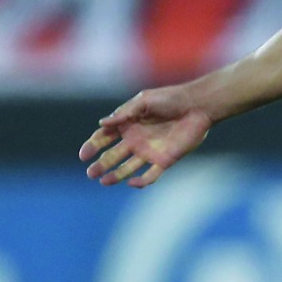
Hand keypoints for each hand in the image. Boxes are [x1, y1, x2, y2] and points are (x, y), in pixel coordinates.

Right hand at [79, 86, 211, 187]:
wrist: (198, 106)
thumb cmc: (171, 99)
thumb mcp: (145, 101)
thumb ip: (124, 113)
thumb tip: (102, 123)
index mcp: (128, 124)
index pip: (105, 137)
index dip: (93, 145)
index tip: (84, 155)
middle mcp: (136, 139)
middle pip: (113, 155)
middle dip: (100, 164)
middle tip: (90, 173)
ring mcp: (149, 151)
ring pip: (127, 168)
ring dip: (115, 175)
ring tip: (103, 181)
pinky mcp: (164, 160)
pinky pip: (150, 175)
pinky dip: (140, 182)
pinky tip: (131, 182)